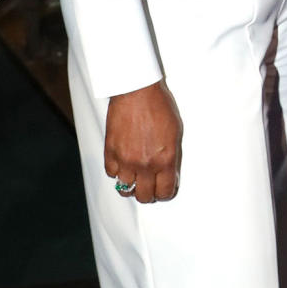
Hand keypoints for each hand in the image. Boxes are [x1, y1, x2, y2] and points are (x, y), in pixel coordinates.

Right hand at [104, 80, 180, 203]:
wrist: (136, 91)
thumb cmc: (158, 105)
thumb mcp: (176, 133)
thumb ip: (172, 156)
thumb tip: (169, 172)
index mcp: (165, 159)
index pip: (165, 192)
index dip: (166, 193)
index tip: (164, 189)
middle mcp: (145, 164)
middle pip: (145, 196)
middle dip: (149, 194)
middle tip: (150, 186)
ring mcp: (126, 160)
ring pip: (125, 189)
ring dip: (131, 185)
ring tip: (135, 177)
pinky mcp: (111, 152)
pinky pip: (111, 174)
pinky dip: (117, 172)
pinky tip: (123, 165)